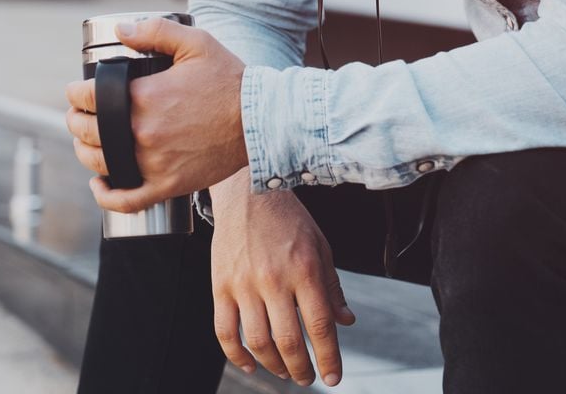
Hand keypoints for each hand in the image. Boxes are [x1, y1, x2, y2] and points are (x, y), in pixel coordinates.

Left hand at [65, 18, 247, 211]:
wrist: (261, 121)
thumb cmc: (230, 81)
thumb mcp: (197, 43)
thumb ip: (156, 31)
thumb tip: (120, 30)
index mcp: (144, 97)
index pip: (88, 98)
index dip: (75, 93)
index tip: (78, 91)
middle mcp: (142, 133)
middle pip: (87, 131)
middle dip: (76, 119)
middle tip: (80, 114)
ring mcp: (154, 163)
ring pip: (100, 163)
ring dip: (85, 152)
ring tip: (88, 142)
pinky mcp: (168, 184)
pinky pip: (127, 199)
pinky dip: (106, 195)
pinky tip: (100, 184)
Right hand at [210, 170, 355, 387]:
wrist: (249, 191)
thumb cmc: (289, 219)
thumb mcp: (321, 247)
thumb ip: (332, 287)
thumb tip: (345, 321)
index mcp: (305, 269)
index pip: (320, 326)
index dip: (329, 358)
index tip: (333, 377)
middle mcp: (274, 279)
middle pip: (289, 341)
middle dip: (301, 368)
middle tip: (308, 378)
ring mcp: (244, 284)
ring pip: (258, 342)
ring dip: (274, 366)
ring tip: (284, 372)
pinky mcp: (220, 285)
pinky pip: (225, 331)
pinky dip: (237, 355)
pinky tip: (250, 363)